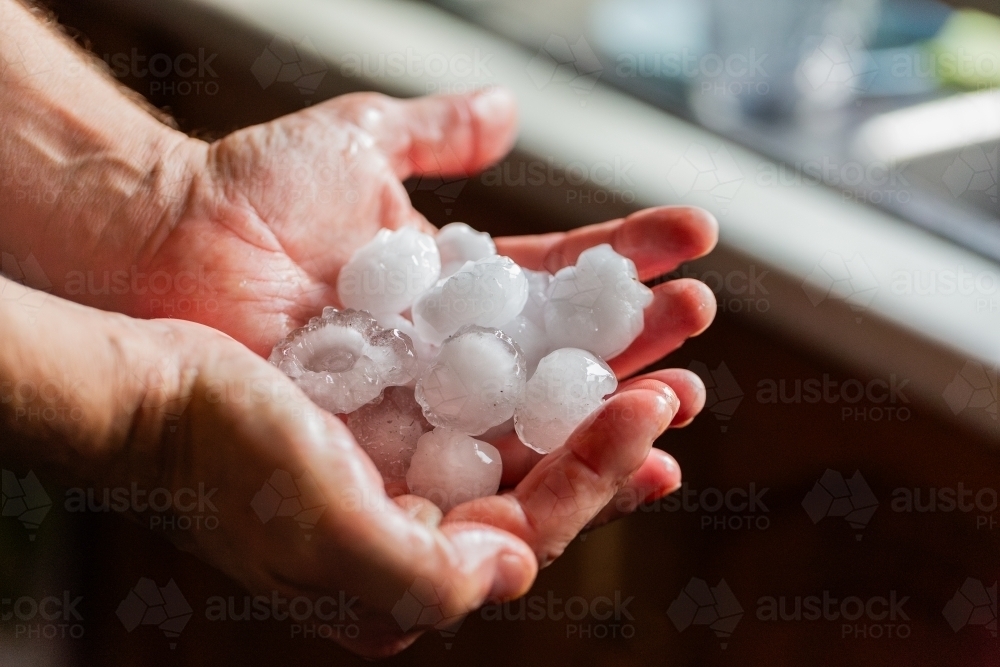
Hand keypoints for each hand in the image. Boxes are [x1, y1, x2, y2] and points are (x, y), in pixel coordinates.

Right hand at [0, 274, 680, 656]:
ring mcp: (410, 458)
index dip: (600, 476)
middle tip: (680, 377)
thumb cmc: (219, 456)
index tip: (652, 409)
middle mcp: (417, 520)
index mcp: (406, 567)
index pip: (531, 532)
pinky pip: (484, 380)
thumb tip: (513, 579)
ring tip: (649, 346)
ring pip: (522, 426)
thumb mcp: (316, 528)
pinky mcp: (398, 402)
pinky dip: (530, 354)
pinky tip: (568, 324)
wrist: (150, 383)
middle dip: (611, 431)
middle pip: (540, 480)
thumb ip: (416, 577)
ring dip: (583, 386)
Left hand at [126, 88, 717, 556]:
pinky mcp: (396, 457)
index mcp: (453, 287)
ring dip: (616, 411)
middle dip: (637, 338)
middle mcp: (450, 353)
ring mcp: (426, 408)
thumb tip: (508, 110)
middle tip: (697, 322)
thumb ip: (436, 135)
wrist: (169, 243)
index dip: (624, 257)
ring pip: (540, 420)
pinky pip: (487, 471)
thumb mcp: (359, 147)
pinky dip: (553, 471)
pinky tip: (619, 466)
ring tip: (683, 399)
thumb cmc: (253, 190)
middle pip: (562, 353)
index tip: (692, 239)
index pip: (558, 277)